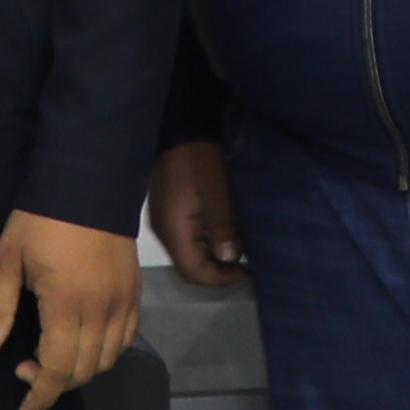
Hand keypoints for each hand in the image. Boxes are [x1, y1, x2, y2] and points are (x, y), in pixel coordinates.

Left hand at [0, 212, 141, 409]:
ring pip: (107, 360)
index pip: (56, 370)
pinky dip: (105, 352)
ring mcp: (123, 303)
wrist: (89, 182)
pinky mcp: (135, 293)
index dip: (40, 396)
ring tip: (53, 355)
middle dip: (53, 383)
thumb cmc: (41, 220)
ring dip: (80, 370)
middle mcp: (101, 311)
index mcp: (66, 306)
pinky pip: (126, 339)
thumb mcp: (8, 259)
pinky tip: (83, 341)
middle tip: (25, 368)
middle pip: (83, 371)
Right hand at [146, 139, 244, 286]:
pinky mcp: (169, 214)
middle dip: (216, 271)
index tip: (245, 271)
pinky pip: (187, 240)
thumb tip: (230, 258)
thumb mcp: (216, 192)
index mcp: (173, 230)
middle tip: (243, 264)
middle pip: (188, 267)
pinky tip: (223, 235)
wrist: (180, 131)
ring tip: (237, 250)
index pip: (193, 271)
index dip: (219, 278)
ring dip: (211, 258)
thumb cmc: (198, 161)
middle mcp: (165, 232)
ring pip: (188, 255)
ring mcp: (164, 223)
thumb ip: (222, 226)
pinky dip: (205, 244)